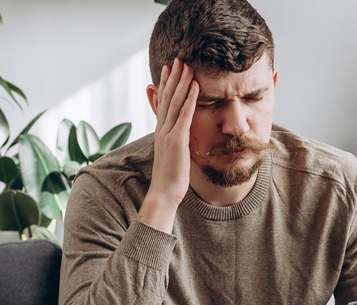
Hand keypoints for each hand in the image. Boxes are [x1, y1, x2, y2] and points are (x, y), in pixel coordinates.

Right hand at [138, 59, 198, 232]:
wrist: (164, 193)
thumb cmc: (171, 178)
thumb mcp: (173, 156)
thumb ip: (175, 142)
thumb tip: (178, 137)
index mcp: (161, 132)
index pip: (163, 103)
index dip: (165, 85)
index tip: (169, 69)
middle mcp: (162, 129)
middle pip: (167, 97)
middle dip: (172, 77)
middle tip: (177, 59)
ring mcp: (168, 133)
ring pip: (174, 102)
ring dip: (181, 82)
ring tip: (186, 65)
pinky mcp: (176, 140)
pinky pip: (184, 115)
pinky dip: (189, 99)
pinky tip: (195, 86)